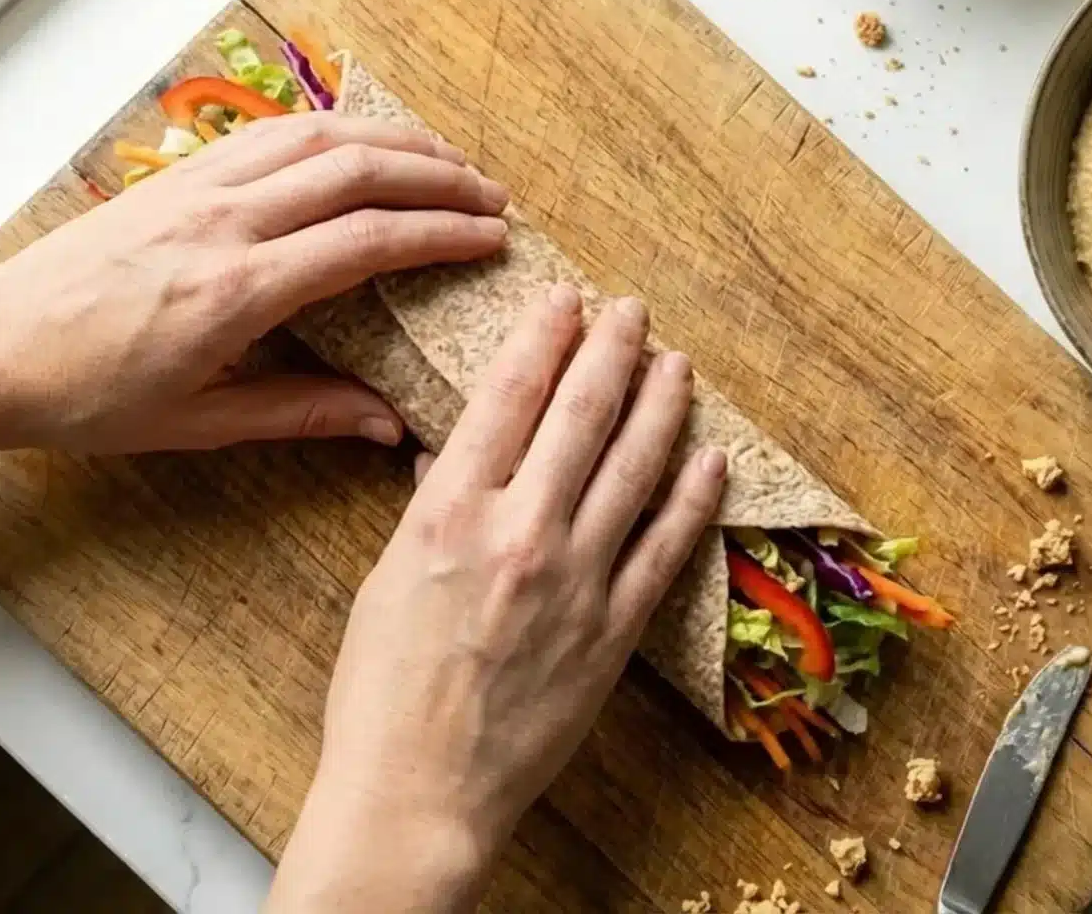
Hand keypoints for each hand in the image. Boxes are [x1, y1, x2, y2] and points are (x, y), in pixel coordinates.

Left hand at [0, 113, 509, 453]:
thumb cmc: (88, 396)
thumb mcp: (201, 424)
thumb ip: (303, 413)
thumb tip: (389, 423)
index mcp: (237, 291)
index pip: (367, 240)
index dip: (441, 233)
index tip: (492, 238)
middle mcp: (224, 223)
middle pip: (356, 171)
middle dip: (437, 177)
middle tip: (492, 196)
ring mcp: (198, 187)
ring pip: (318, 137)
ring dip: (394, 141)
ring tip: (448, 160)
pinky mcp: (178, 175)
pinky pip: (273, 134)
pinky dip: (334, 130)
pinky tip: (364, 144)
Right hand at [267, 286, 727, 912]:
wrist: (417, 792)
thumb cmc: (382, 692)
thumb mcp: (385, 580)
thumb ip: (429, 510)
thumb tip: (449, 456)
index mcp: (448, 513)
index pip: (508, 397)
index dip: (543, 336)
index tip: (564, 299)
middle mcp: (519, 533)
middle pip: (582, 416)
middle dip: (612, 350)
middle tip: (631, 310)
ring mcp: (576, 581)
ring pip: (636, 469)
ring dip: (662, 407)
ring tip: (677, 364)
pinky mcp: (614, 632)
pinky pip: (666, 549)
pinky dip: (692, 499)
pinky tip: (710, 461)